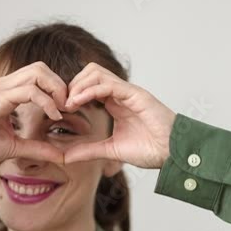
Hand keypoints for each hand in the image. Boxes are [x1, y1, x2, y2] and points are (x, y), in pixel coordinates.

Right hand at [0, 62, 68, 167]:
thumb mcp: (14, 147)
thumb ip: (37, 148)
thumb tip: (60, 155)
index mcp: (6, 93)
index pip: (38, 77)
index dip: (56, 90)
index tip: (67, 111)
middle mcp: (3, 86)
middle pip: (41, 68)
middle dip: (60, 85)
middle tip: (69, 107)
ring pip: (37, 72)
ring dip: (56, 89)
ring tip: (62, 110)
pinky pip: (30, 90)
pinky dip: (47, 101)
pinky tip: (54, 115)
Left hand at [62, 63, 176, 168]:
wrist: (172, 154)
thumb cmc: (150, 150)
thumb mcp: (110, 150)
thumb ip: (88, 150)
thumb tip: (65, 157)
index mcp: (115, 103)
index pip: (88, 87)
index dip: (71, 94)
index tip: (58, 109)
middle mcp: (120, 94)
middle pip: (90, 73)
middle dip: (72, 85)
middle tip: (61, 105)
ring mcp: (128, 92)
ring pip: (97, 73)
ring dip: (78, 85)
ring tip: (68, 103)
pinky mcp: (136, 94)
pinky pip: (109, 84)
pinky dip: (90, 90)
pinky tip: (78, 102)